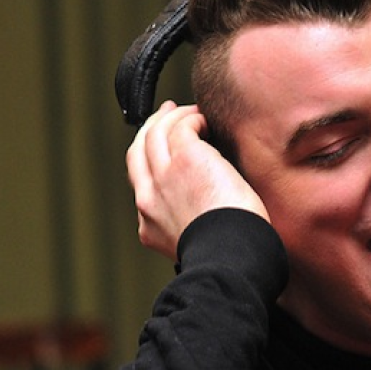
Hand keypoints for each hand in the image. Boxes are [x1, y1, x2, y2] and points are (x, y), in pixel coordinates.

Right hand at [127, 101, 268, 259]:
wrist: (231, 257)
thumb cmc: (228, 255)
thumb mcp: (194, 245)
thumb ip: (188, 226)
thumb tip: (207, 209)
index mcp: (150, 225)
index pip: (142, 182)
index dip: (151, 158)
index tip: (163, 148)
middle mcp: (149, 198)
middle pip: (139, 150)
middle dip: (152, 127)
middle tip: (167, 113)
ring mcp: (163, 176)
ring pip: (155, 132)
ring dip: (173, 117)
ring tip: (193, 112)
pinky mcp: (185, 159)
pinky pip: (181, 126)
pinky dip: (192, 118)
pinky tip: (205, 120)